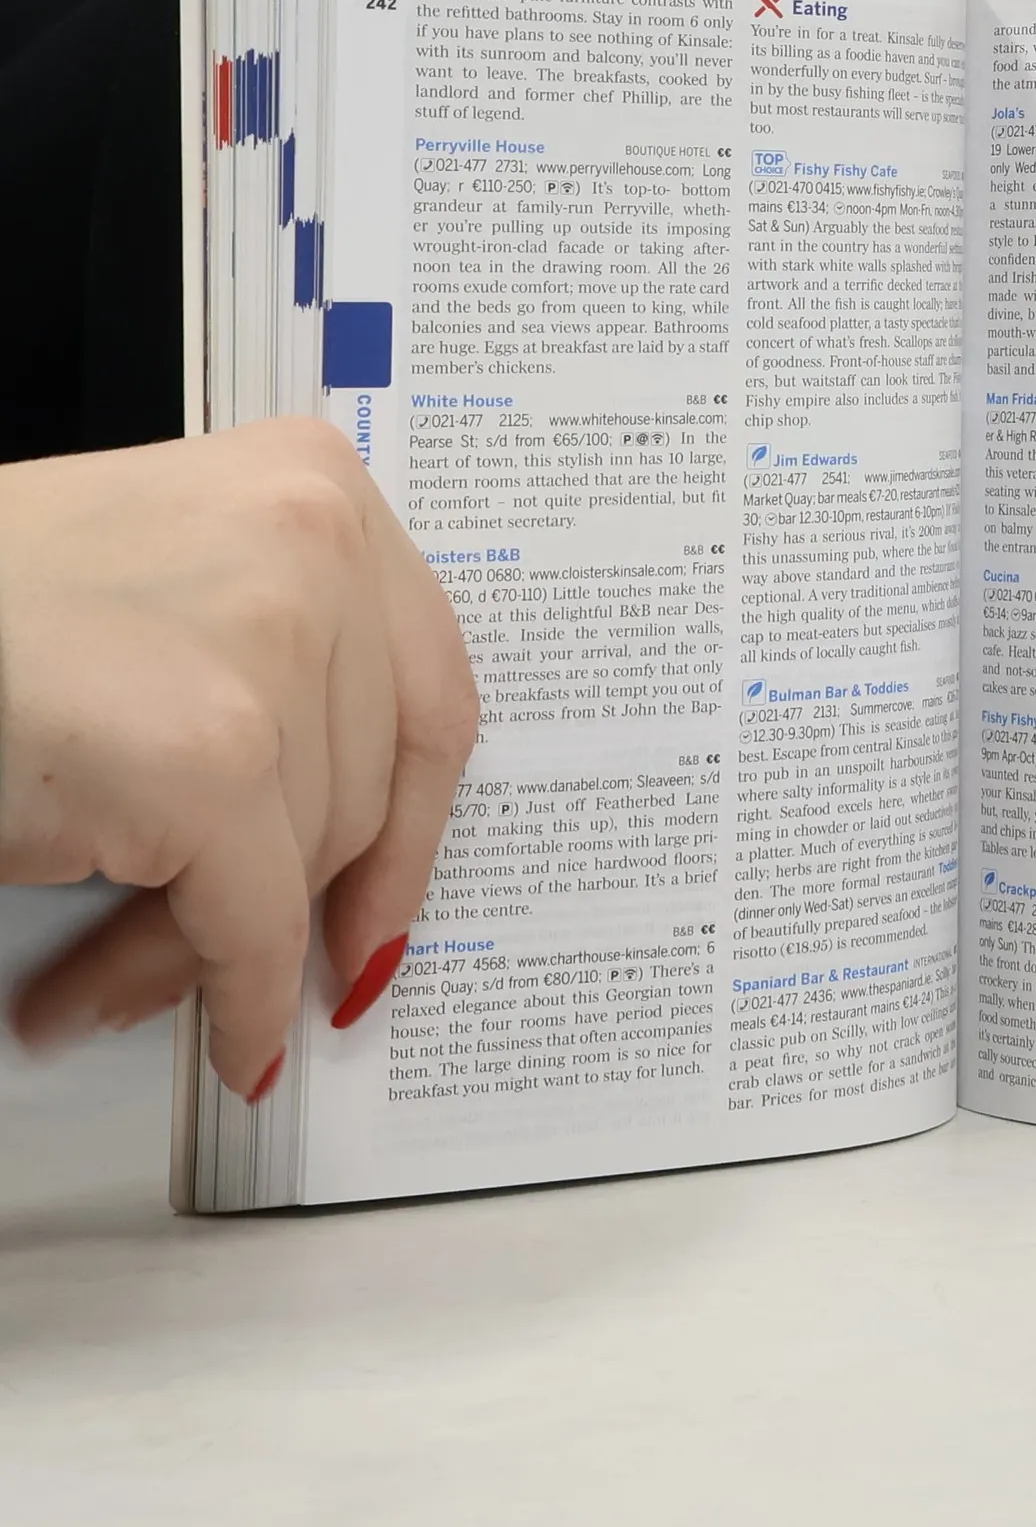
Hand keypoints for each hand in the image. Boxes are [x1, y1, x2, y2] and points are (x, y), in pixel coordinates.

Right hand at [0, 420, 477, 1099]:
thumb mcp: (181, 591)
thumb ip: (279, 680)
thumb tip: (335, 869)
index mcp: (315, 486)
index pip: (428, 686)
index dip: (414, 821)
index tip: (385, 904)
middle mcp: (317, 542)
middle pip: (364, 783)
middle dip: (289, 897)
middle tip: (221, 958)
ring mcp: (271, 642)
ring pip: (304, 859)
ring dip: (212, 946)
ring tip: (115, 976)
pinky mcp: (207, 752)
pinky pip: (253, 922)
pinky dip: (237, 1001)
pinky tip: (223, 1040)